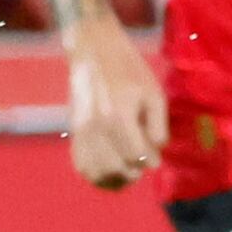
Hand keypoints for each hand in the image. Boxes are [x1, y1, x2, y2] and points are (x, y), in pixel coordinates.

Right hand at [62, 20, 163, 191]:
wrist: (94, 51)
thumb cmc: (130, 70)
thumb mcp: (154, 94)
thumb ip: (157, 127)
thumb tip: (154, 156)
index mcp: (118, 116)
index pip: (136, 158)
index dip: (149, 162)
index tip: (154, 156)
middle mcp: (96, 127)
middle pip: (114, 170)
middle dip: (133, 174)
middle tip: (141, 166)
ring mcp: (80, 130)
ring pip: (95, 172)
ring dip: (114, 179)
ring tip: (127, 173)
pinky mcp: (73, 131)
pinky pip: (81, 165)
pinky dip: (96, 175)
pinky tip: (110, 170)